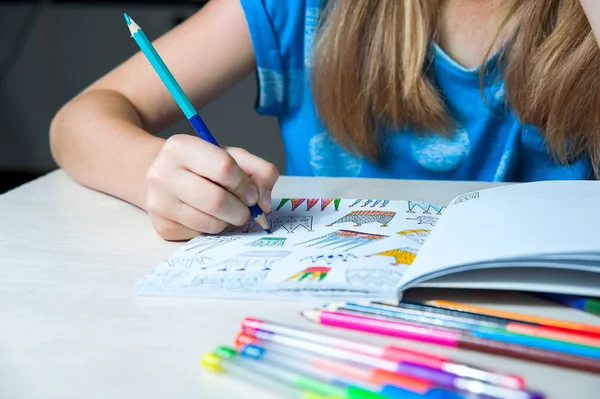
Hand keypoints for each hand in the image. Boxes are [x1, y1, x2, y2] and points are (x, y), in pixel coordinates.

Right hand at [145, 134, 278, 239]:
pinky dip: (213, 228)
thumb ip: (259, 171)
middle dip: (241, 210)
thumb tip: (265, 204)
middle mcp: (161, 174)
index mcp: (180, 147)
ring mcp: (158, 202)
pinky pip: (200, 235)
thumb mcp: (231, 156)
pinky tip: (207, 215)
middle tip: (246, 209)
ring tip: (226, 210)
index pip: (224, 168)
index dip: (245, 184)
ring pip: (210, 223)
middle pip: (216, 200)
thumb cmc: (203, 165)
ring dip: (229, 221)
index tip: (251, 192)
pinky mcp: (161, 226)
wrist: (165, 176)